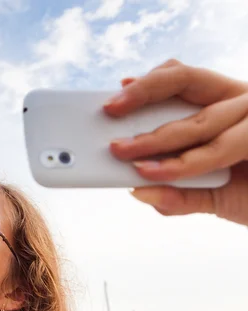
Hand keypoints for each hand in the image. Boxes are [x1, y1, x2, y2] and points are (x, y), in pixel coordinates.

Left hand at [104, 59, 247, 225]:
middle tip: (108, 111)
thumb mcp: (216, 198)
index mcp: (225, 105)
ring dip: (154, 140)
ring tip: (123, 158)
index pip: (182, 80)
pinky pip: (218, 149)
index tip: (115, 94)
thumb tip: (140, 191)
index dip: (148, 83)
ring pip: (199, 121)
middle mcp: (240, 102)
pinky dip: (183, 165)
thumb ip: (181, 195)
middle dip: (143, 95)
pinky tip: (155, 174)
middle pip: (186, 79)